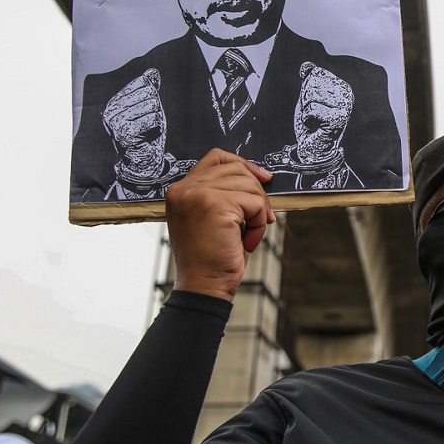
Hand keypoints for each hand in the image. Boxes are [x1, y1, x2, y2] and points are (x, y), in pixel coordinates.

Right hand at [102, 69, 166, 178]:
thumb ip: (149, 89)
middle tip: (148, 123)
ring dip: (157, 118)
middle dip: (156, 108)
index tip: (146, 112)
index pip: (143, 82)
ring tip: (148, 130)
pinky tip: (149, 135)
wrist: (144, 161)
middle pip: (149, 92)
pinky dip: (156, 127)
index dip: (153, 96)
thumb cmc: (146, 134)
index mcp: (115, 102)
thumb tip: (152, 72)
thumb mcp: (150, 108)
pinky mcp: (124, 132)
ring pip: (152, 105)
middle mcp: (111, 110)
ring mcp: (116, 122)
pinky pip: (152, 118)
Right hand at [165, 149, 274, 301]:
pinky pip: (255, 204)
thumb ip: (223, 194)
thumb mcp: (212, 218)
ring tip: (246, 237)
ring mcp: (198, 195)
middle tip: (260, 220)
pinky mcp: (215, 205)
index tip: (263, 178)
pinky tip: (246, 243)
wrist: (204, 287)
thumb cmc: (212, 257)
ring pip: (250, 186)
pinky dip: (259, 225)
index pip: (216, 157)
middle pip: (237, 169)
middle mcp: (184, 189)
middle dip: (257, 193)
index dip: (243, 164)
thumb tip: (261, 175)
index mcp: (180, 190)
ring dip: (258, 213)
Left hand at [294, 62, 353, 163]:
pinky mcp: (338, 119)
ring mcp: (345, 107)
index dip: (307, 87)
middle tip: (313, 113)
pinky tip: (314, 126)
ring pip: (311, 95)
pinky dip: (307, 119)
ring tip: (314, 120)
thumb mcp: (307, 97)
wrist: (314, 147)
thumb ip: (308, 79)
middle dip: (305, 98)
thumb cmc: (312, 123)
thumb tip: (306, 66)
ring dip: (306, 110)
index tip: (313, 102)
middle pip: (312, 82)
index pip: (317, 72)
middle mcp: (347, 95)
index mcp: (342, 87)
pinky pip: (311, 109)